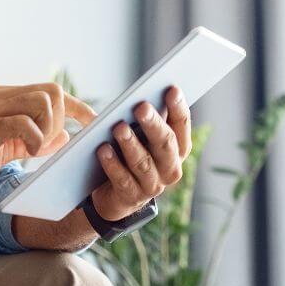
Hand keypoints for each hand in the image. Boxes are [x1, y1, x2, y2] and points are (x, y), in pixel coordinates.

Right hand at [0, 83, 96, 200]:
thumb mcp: (6, 149)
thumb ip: (34, 140)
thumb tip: (66, 135)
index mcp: (4, 99)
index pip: (50, 91)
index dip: (77, 106)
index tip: (94, 122)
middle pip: (52, 90)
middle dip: (62, 117)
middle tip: (49, 143)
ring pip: (41, 101)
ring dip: (48, 128)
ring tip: (34, 148)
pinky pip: (23, 123)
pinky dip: (34, 139)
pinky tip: (26, 153)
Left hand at [89, 85, 191, 220]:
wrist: (118, 195)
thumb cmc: (133, 154)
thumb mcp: (144, 137)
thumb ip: (148, 120)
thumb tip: (143, 94)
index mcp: (178, 149)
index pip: (181, 125)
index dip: (178, 107)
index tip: (172, 88)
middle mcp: (171, 168)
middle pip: (165, 144)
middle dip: (153, 124)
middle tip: (141, 106)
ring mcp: (153, 186)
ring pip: (143, 163)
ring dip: (130, 144)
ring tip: (118, 127)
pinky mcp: (132, 197)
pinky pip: (122, 179)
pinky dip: (112, 164)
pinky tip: (103, 150)